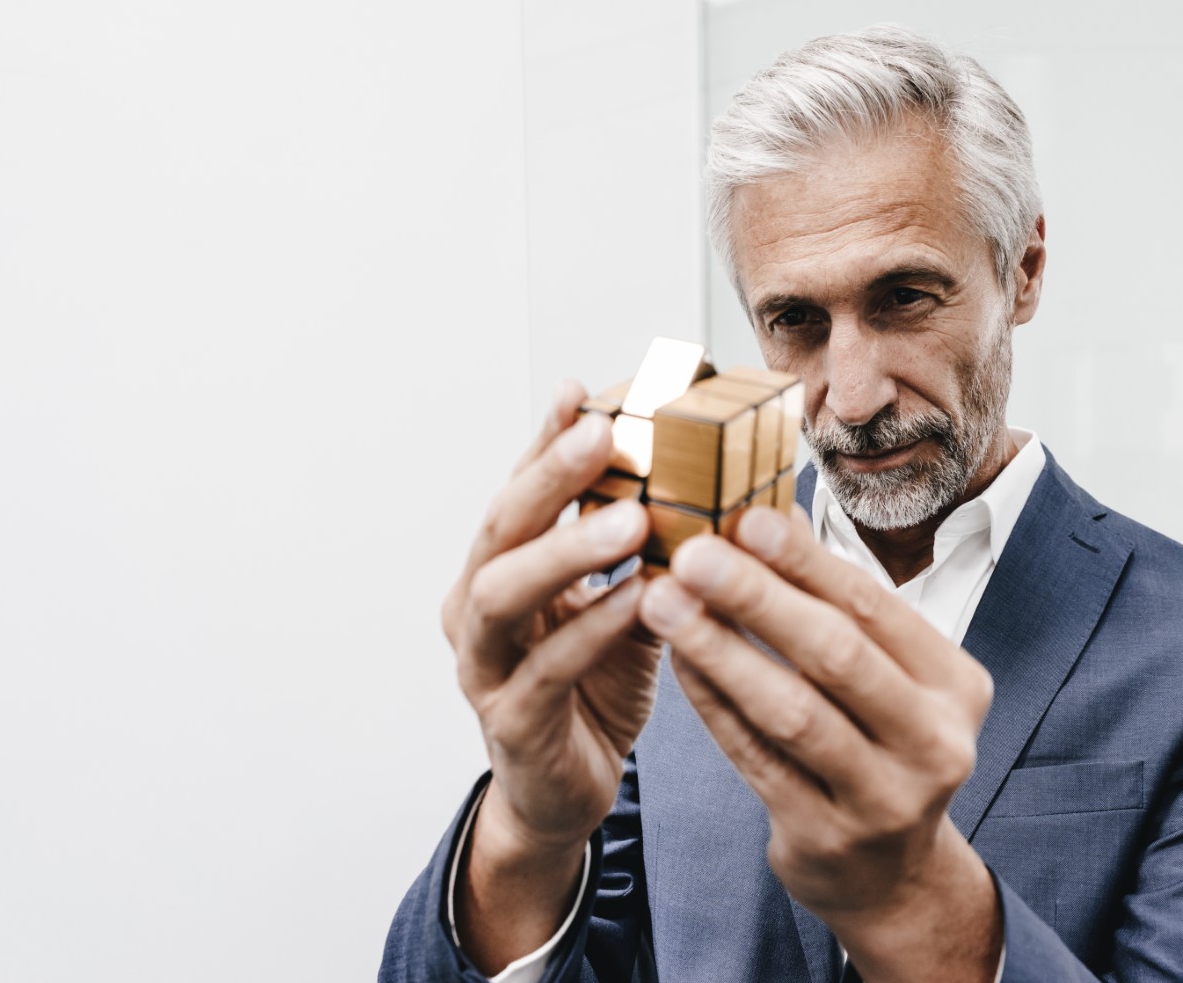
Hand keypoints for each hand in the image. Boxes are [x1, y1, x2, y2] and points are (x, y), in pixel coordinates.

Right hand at [443, 381, 659, 968]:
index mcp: (497, 570)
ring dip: (567, 550)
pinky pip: (547, 667)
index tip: (581, 388)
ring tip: (630, 516)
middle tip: (602, 432)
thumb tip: (707, 482)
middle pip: (500, 529)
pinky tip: (637, 600)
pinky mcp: (511, 722)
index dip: (545, 440)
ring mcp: (484, 666)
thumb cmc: (590, 689)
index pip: (520, 491)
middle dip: (550, 477)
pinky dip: (592, 629)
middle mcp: (474, 610)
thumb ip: (640, 553)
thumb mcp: (620, 606)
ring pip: (505, 595)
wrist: (563, 794)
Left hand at [636, 508, 1000, 981]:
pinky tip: (677, 662)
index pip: (873, 608)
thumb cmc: (879, 747)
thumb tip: (773, 512)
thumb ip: (837, 604)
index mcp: (954, 685)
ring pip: (791, 712)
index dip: (807, 562)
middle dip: (758, 597)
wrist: (893, 878)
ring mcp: (884, 799)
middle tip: (692, 553)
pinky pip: (756, 760)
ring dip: (721, 650)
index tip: (745, 517)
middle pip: (837, 655)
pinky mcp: (826, 839)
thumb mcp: (884, 675)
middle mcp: (934, 743)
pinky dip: (713, 707)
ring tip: (663, 602)